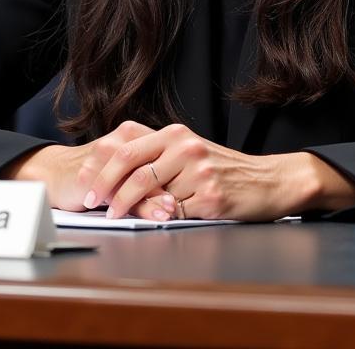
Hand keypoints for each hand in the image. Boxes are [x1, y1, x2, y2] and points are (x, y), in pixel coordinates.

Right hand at [1, 121, 174, 215]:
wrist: (56, 172)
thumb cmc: (96, 176)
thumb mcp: (125, 175)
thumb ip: (148, 180)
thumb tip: (177, 199)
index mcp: (135, 134)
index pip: (163, 155)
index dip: (178, 175)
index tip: (192, 194)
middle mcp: (122, 138)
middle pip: (151, 164)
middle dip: (167, 187)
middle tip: (180, 206)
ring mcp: (105, 152)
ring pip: (134, 176)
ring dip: (151, 197)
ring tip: (166, 212)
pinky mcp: (89, 170)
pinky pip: (113, 188)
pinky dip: (127, 203)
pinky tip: (138, 214)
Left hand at [83, 123, 354, 221]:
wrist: (267, 181)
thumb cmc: (222, 169)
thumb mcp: (188, 151)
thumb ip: (157, 155)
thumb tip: (113, 169)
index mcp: (175, 134)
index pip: (128, 148)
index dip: (102, 168)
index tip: (86, 185)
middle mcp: (186, 147)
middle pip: (133, 168)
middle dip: (107, 188)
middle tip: (92, 204)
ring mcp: (199, 171)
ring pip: (151, 193)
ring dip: (130, 207)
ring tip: (117, 216)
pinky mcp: (211, 197)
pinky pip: (176, 212)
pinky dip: (161, 219)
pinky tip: (156, 221)